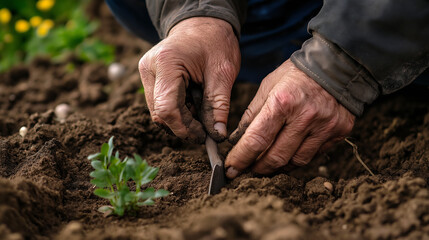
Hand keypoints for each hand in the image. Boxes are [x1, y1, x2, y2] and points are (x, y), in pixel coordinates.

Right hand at [138, 17, 239, 142]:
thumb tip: (217, 136)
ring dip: (182, 118)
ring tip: (201, 107)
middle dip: (184, 125)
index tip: (203, 136)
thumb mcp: (223, 74)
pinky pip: (160, 104)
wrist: (204, 24)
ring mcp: (147, 74)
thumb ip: (218, 106)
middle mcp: (149, 69)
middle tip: (206, 126)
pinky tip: (194, 102)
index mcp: (167, 63)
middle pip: (160, 113)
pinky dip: (178, 110)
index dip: (184, 128)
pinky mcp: (150, 78)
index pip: (167, 108)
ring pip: (159, 112)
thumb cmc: (215, 43)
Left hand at [225, 60, 354, 177]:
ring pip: (296, 162)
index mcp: (282, 102)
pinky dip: (297, 159)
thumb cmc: (296, 74)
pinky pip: (314, 155)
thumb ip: (252, 114)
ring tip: (266, 165)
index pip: (257, 140)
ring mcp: (324, 126)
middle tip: (247, 170)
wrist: (336, 64)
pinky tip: (289, 154)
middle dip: (257, 168)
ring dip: (278, 168)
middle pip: (276, 157)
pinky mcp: (339, 132)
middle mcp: (305, 117)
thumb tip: (237, 140)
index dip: (241, 159)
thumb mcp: (268, 86)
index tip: (231, 169)